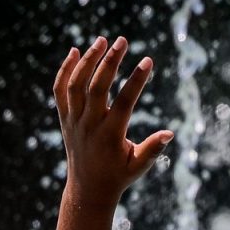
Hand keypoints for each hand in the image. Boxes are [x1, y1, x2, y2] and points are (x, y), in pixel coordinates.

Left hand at [53, 36, 173, 204]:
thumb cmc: (119, 176)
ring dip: (87, 60)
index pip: (124, 102)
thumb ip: (153, 149)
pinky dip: (66, 70)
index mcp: (110, 135)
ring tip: (102, 40)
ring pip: (76, 85)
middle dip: (109, 61)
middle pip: (96, 87)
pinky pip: (60, 90)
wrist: (88, 189)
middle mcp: (89, 125)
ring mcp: (74, 120)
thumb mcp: (139, 166)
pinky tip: (76, 52)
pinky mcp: (64, 118)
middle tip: (122, 40)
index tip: (148, 61)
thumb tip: (169, 134)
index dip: (137, 80)